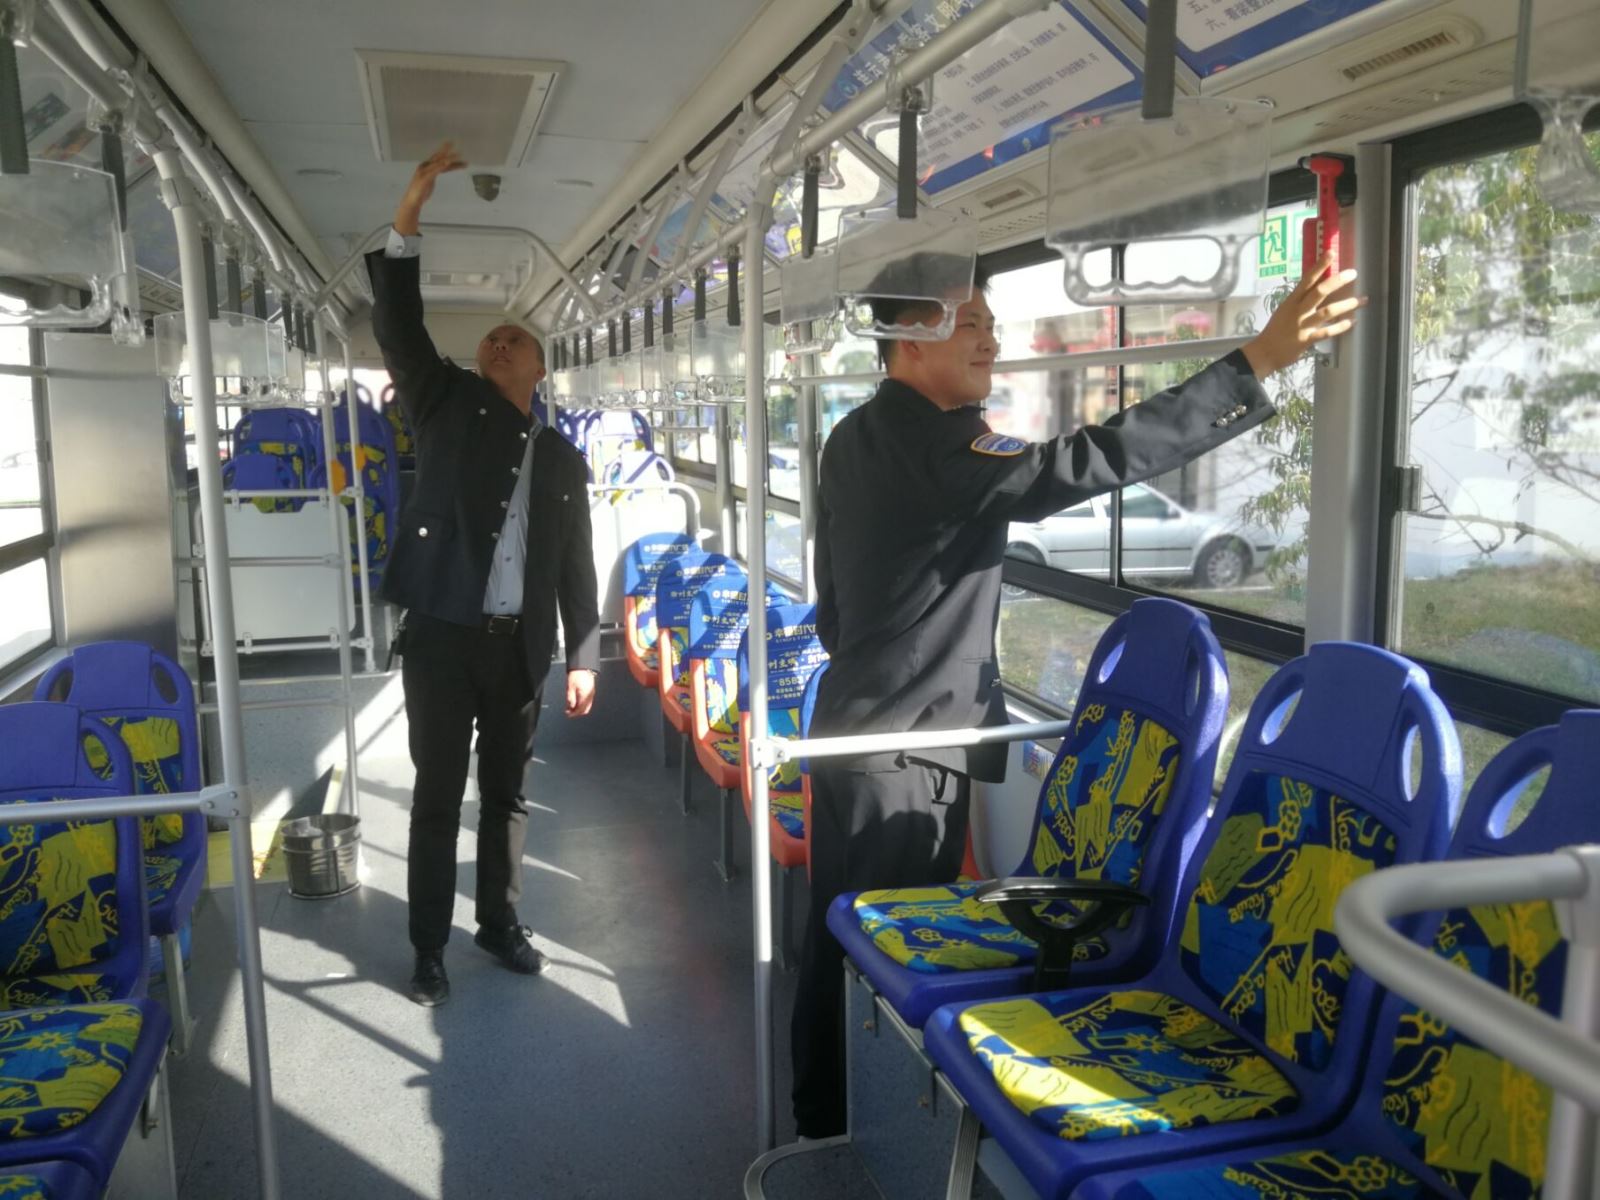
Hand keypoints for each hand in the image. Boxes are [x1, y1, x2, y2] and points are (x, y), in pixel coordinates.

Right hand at [394, 142, 466, 234]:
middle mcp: (424, 167)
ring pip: (438, 163)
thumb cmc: (420, 193)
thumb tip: (441, 170)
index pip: (438, 159)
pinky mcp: (425, 178)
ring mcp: (424, 172)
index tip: (454, 150)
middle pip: (437, 157)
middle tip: (453, 142)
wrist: (412, 201)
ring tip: (458, 155)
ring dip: (449, 159)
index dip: (446, 154)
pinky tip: (448, 162)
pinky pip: (435, 170)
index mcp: (425, 167)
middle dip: (446, 150)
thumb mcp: (429, 182)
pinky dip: (442, 165)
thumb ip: (434, 175)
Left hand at [565, 669, 596, 717]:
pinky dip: (582, 704)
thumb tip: (570, 708)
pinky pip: (588, 701)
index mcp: (585, 696)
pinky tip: (576, 702)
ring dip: (579, 708)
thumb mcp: (570, 688)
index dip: (573, 714)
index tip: (568, 714)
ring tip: (571, 707)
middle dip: (577, 712)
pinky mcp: (591, 691)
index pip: (580, 710)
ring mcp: (591, 693)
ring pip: (587, 706)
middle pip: (585, 710)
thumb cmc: (576, 675)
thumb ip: (570, 699)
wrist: (583, 667)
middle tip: (569, 712)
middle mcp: (590, 696)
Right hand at [1241, 255, 1364, 377]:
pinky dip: (1340, 327)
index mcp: (1291, 301)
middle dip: (1337, 281)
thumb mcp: (1285, 311)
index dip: (1319, 266)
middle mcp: (1297, 311)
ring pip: (1327, 312)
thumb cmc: (1276, 330)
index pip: (1306, 280)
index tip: (1331, 253)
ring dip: (1346, 305)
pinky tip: (1352, 322)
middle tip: (1353, 273)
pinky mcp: (1306, 340)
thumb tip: (1319, 288)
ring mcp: (1302, 325)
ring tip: (1362, 300)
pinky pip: (1326, 332)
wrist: (1264, 352)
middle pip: (1319, 292)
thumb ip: (1301, 301)